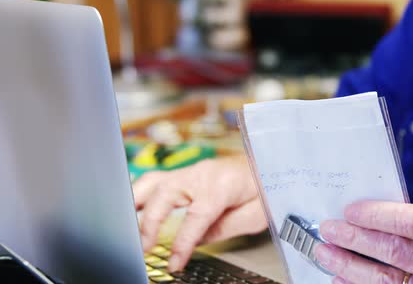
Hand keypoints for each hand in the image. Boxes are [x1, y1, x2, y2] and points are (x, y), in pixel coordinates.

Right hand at [132, 156, 266, 271]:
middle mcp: (202, 174)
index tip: (175, 263)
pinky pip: (156, 181)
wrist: (269, 163)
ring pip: (153, 182)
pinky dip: (140, 195)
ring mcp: (191, 171)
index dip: (182, 243)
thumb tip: (196, 241)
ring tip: (128, 229)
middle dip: (150, 224)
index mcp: (222, 184)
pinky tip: (132, 210)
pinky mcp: (186, 173)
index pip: (196, 216)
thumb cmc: (266, 187)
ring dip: (137, 205)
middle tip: (145, 249)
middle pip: (164, 195)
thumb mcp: (256, 215)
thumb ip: (224, 229)